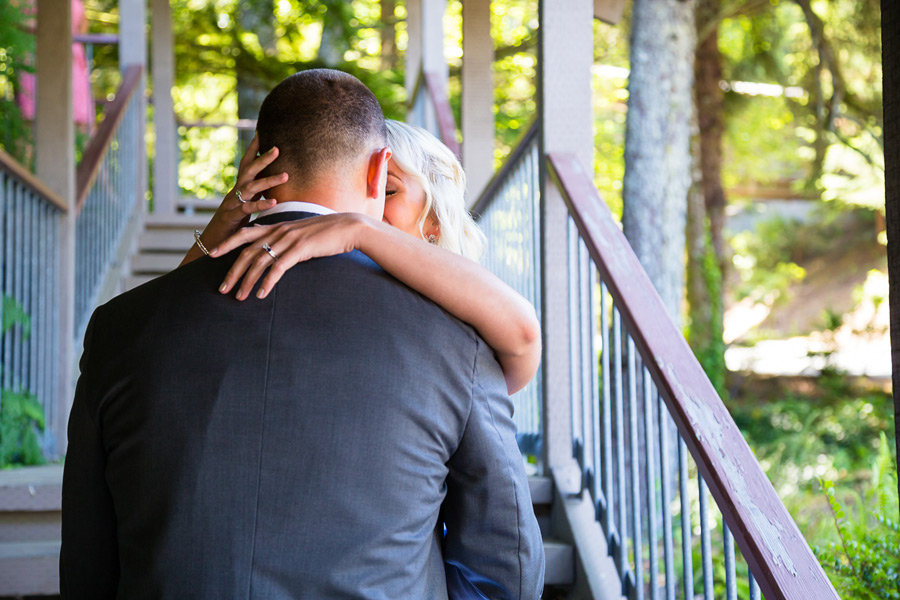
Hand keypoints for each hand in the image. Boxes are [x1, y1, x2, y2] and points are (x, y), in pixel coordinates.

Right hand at [200, 133, 288, 247]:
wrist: (215, 241)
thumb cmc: (234, 223)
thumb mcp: (247, 205)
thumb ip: (258, 195)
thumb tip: (274, 188)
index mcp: (240, 186)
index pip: (247, 163)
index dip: (253, 149)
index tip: (261, 132)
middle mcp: (236, 190)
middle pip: (249, 170)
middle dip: (263, 158)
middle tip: (277, 148)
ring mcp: (233, 202)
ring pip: (251, 187)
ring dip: (269, 180)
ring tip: (286, 176)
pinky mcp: (233, 215)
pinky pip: (248, 207)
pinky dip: (261, 203)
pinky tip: (274, 202)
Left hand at [211, 213, 368, 299]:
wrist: (348, 228)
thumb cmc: (326, 233)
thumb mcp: (301, 233)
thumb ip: (286, 240)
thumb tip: (276, 251)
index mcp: (277, 226)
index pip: (245, 234)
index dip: (227, 244)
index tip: (211, 254)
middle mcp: (278, 232)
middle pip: (247, 253)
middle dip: (232, 272)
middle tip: (222, 289)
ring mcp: (288, 240)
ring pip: (260, 262)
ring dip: (247, 281)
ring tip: (239, 297)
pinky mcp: (300, 249)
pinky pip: (278, 268)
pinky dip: (268, 282)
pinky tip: (261, 294)